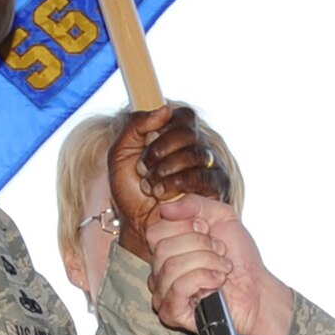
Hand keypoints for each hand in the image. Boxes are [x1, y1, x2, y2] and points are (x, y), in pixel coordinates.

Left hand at [108, 106, 227, 258]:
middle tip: (143, 169)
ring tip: (150, 187)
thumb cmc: (129, 189)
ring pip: (196, 154)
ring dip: (166, 170)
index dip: (162, 129)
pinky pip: (203, 176)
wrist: (137, 224)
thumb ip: (135, 125)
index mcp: (175, 134)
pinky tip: (162, 195)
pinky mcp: (215, 187)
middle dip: (160, 152)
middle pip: (189, 133)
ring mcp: (208, 166)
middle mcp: (196, 146)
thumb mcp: (119, 153)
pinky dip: (178, 184)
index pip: (182, 115)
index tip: (144, 147)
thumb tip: (166, 109)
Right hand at [144, 196, 293, 334]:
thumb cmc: (240, 258)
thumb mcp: (222, 216)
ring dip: (207, 262)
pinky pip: (177, 288)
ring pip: (171, 267)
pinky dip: (203, 279)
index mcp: (166, 247)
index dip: (185, 226)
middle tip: (220, 252)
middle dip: (201, 245)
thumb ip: (194, 204)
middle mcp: (160, 269)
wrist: (258, 289)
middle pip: (162, 248)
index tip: (208, 231)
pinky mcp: (171, 312)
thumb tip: (165, 209)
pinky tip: (217, 282)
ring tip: (222, 269)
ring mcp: (163, 293)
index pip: (154, 230)